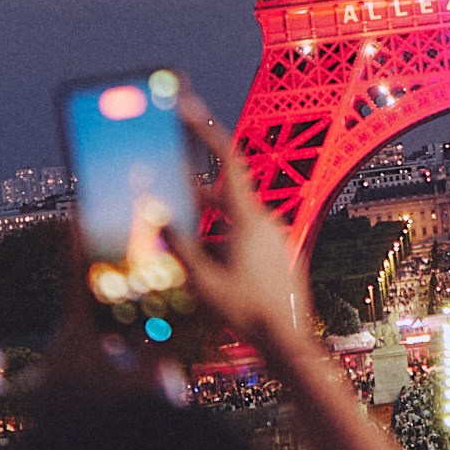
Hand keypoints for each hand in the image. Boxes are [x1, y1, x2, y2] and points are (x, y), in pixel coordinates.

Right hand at [171, 103, 312, 361]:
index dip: (206, 131)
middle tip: (170, 185)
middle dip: (196, 191)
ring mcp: (275, 237)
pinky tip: (211, 260)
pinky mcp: (279, 254)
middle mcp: (266, 222)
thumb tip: (161, 219)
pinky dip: (225, 238)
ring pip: (235, 218)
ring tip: (185, 234)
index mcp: (248, 219)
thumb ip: (180, 248)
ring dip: (209, 222)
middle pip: (225, 193)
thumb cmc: (248, 312)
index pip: (227, 162)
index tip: (188, 109)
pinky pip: (247, 236)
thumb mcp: (204, 282)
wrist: (288, 340)